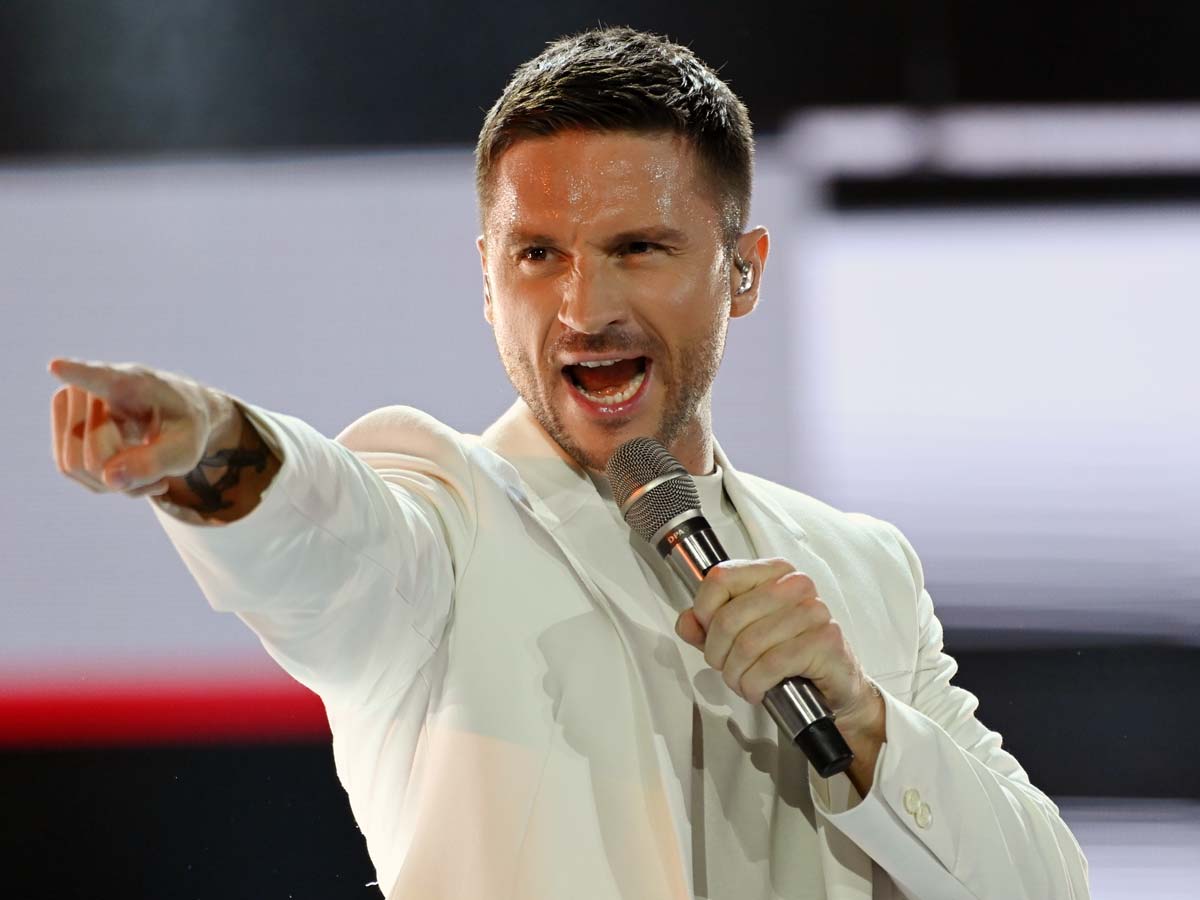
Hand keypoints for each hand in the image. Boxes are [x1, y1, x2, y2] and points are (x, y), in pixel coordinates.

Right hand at [48, 357, 238, 497]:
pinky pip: (72, 469)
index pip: (99, 376)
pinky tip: (132, 473)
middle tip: (157, 472)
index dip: (76, 372)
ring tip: (147, 471)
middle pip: (86, 448)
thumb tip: (109, 479)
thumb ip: (154, 462)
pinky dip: (104, 482)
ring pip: (73, 463)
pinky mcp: (66, 430)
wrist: (180, 415)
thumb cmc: (186, 426)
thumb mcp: (186, 448)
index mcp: (132, 383)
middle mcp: (92, 388)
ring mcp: (72, 408)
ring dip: (111, 482)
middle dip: (118, 470)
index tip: (57, 366)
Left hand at [674, 558, 882, 740]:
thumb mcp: (738, 636)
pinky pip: (771, 664)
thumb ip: (707, 626)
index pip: (720, 578)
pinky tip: (758, 690)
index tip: (708, 634)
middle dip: (718, 653)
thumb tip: (686, 622)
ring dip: (736, 674)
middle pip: (730, 617)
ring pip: (748, 644)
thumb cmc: (787, 655)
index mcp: (772, 572)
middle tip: (725, 669)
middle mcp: (795, 584)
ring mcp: (813, 611)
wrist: (834, 686)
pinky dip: (755, 684)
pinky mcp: (825, 640)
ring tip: (742, 682)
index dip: (704, 612)